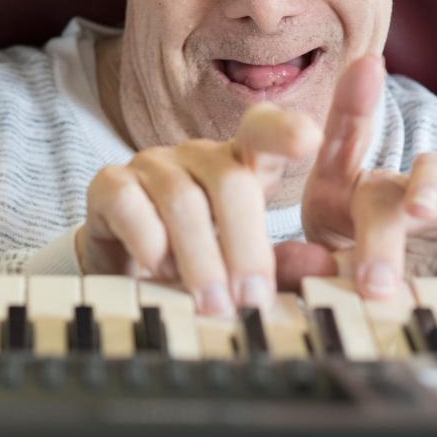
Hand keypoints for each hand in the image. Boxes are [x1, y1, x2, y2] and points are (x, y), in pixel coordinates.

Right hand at [80, 104, 321, 315]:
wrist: (124, 269)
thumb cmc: (195, 260)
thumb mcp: (243, 265)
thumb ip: (282, 266)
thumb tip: (327, 266)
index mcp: (238, 164)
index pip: (263, 132)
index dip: (285, 131)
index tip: (312, 140)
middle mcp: (196, 155)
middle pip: (229, 182)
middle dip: (245, 246)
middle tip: (252, 300)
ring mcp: (151, 164)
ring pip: (182, 199)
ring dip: (200, 259)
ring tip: (212, 304)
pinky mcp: (109, 184)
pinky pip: (131, 204)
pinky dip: (149, 243)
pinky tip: (160, 272)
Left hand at [301, 55, 436, 298]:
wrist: (399, 306)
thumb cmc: (347, 281)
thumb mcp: (317, 277)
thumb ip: (301, 271)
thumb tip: (303, 262)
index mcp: (334, 192)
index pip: (338, 144)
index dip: (352, 104)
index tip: (367, 66)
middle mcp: (385, 186)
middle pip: (381, 191)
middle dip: (379, 238)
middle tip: (374, 284)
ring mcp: (433, 198)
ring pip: (433, 178)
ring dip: (428, 192)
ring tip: (423, 212)